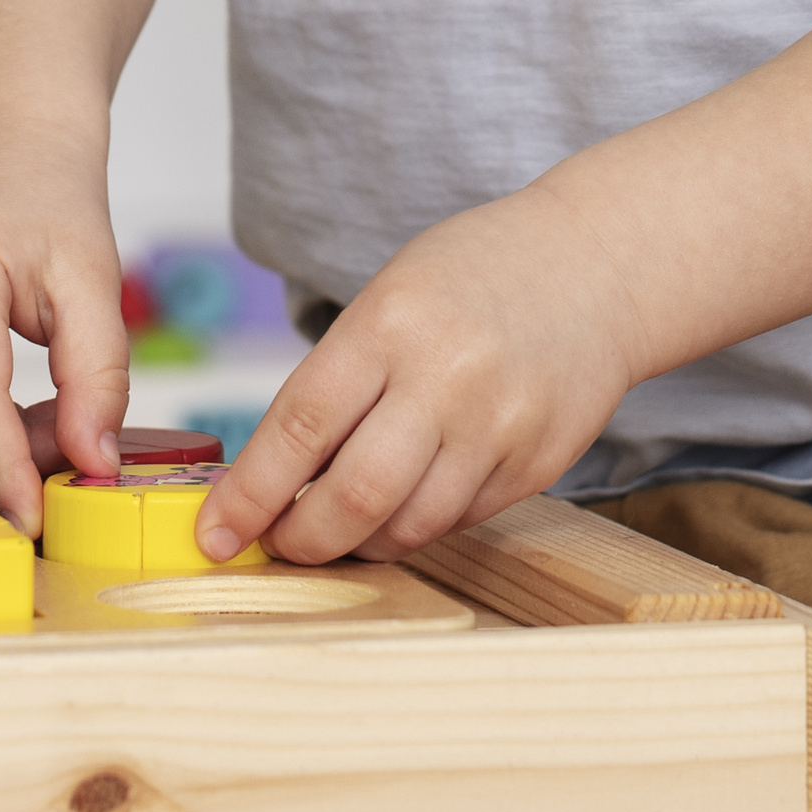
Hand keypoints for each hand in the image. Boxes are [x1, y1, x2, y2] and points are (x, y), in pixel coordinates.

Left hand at [193, 185, 641, 564]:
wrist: (597, 267)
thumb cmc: (474, 277)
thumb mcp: (390, 297)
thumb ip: (337, 379)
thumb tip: (269, 474)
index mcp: (390, 323)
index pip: (300, 427)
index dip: (250, 494)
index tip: (214, 534)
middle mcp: (445, 378)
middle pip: (354, 495)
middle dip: (300, 539)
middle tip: (277, 544)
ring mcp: (499, 426)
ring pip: (408, 525)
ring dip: (358, 543)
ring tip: (336, 530)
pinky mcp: (537, 464)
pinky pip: (458, 521)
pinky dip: (417, 526)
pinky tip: (402, 506)